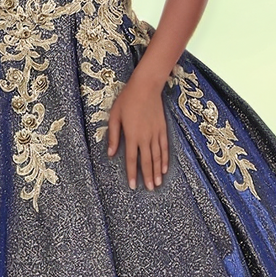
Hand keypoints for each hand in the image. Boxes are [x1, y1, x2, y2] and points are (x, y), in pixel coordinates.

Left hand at [107, 73, 168, 190]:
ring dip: (157, 171)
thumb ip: (113, 136)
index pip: (132, 159)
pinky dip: (164, 159)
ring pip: (157, 157)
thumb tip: (111, 154)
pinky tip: (164, 168)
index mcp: (132, 135)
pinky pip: (164, 147)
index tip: (133, 186)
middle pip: (147, 161)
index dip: (132, 174)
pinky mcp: (162, 129)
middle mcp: (145, 137)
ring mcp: (155, 133)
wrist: (146, 87)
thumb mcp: (114, 117)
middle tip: (150, 190)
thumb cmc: (127, 100)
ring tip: (157, 183)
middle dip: (148, 177)